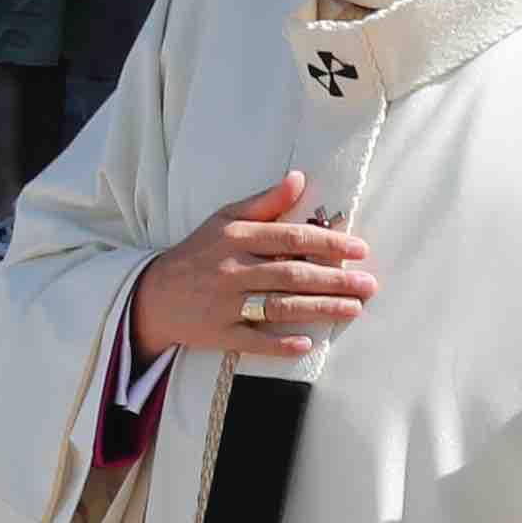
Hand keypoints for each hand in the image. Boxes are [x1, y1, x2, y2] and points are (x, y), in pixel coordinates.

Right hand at [132, 170, 377, 361]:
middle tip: (369, 285)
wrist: (153, 295)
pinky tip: (306, 343)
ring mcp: (224, 303)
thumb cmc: (198, 253)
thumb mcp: (224, 219)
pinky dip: (279, 343)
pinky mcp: (218, 333)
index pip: (290, 237)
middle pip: (292, 273)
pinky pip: (253, 340)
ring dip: (319, 308)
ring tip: (353, 309)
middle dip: (335, 280)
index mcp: (236, 237)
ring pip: (279, 306)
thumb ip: (264, 203)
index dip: (328, 242)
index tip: (360, 250)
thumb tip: (299, 179)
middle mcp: (231, 269)